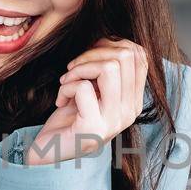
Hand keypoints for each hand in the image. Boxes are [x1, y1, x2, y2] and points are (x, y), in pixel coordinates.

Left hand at [26, 36, 148, 165]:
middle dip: (92, 53)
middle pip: (126, 56)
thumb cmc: (70, 116)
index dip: (111, 45)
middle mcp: (130, 112)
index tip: (88, 56)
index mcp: (134, 101)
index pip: (140, 56)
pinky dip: (66, 87)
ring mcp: (114, 121)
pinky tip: (60, 100)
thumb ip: (106, 69)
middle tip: (73, 69)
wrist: (50, 150)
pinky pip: (83, 87)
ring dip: (80, 67)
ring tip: (67, 81)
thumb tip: (108, 40)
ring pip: (109, 68)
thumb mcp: (94, 89)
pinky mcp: (93, 127)